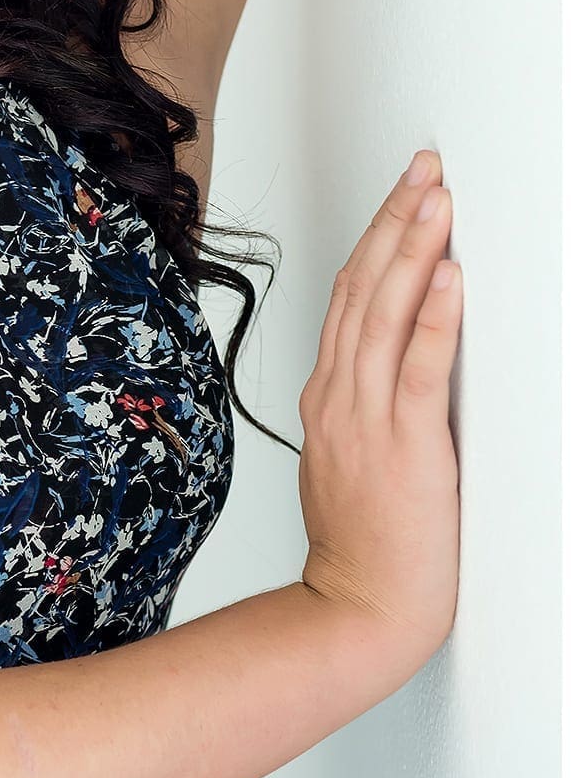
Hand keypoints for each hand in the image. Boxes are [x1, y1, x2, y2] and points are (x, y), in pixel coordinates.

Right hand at [297, 149, 461, 667]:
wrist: (358, 608)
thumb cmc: (361, 544)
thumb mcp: (348, 456)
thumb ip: (361, 404)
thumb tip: (390, 360)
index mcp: (327, 395)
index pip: (348, 295)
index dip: (378, 237)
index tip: (405, 193)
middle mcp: (339, 395)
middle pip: (363, 287)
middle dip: (397, 221)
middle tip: (424, 169)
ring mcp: (367, 418)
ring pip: (385, 313)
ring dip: (414, 250)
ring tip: (437, 200)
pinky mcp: (404, 446)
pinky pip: (417, 369)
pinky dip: (433, 319)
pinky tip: (450, 278)